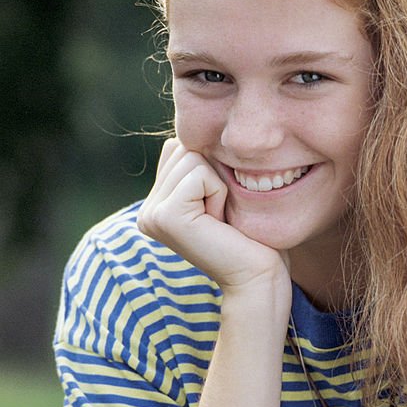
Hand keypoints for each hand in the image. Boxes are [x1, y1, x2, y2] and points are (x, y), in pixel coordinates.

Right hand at [137, 138, 289, 293]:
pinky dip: (219, 192)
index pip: (180, 148)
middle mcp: (147, 211)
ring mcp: (151, 215)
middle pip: (184, 148)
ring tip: (221, 220)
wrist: (258, 276)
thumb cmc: (251, 237)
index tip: (220, 210)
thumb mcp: (221, 193)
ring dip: (218, 184)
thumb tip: (190, 130)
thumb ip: (200, 165)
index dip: (212, 169)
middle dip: (214, 175)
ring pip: (191, 157)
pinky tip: (220, 222)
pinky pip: (199, 173)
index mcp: (157, 204)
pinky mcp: (165, 216)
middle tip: (222, 217)